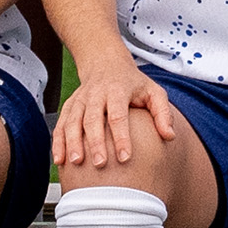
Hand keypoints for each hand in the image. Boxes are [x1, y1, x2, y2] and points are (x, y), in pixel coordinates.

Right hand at [60, 51, 179, 172]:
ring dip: (72, 143)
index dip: (121, 137)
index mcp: (117, 90)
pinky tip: (59, 160)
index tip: (125, 158)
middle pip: (93, 119)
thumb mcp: (153, 92)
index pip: (118, 115)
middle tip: (99, 164)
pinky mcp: (69, 106)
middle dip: (95, 142)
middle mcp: (96, 94)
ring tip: (76, 163)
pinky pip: (60, 124)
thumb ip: (163, 113)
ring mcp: (79, 100)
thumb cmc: (133, 84)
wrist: (105, 63)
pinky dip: (58, 142)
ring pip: (73, 122)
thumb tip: (170, 136)